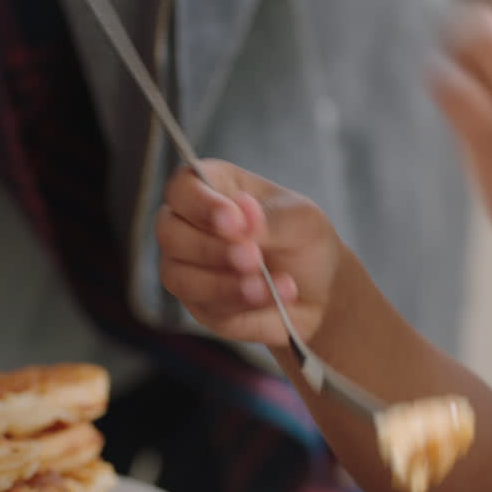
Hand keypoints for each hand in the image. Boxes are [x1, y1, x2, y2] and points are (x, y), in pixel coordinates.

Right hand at [156, 160, 341, 347]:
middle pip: (170, 232)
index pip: (183, 187)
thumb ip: (270, 219)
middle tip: (253, 257)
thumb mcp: (300, 221)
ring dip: (221, 282)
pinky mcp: (199, 303)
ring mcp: (188, 266)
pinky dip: (237, 301)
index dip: (202, 204)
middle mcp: (190, 224)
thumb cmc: (305, 242)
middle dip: (211, 248)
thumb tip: (244, 220)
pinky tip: (268, 297)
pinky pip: (204, 305)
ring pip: (178, 275)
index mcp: (213, 187)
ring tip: (264, 285)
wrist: (322, 292)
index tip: (234, 221)